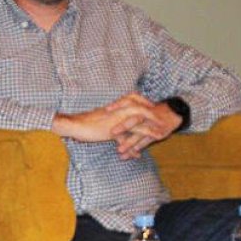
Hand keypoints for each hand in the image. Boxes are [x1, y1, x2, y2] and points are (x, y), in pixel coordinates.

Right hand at [52, 92, 180, 159]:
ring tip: (163, 131)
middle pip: (142, 107)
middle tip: (164, 119)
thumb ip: (115, 132)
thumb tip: (120, 140)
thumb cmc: (85, 124)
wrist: (75, 125)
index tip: (153, 106)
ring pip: (141, 118)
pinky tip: (151, 141)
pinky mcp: (117, 127)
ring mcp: (118, 117)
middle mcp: (119, 109)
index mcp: (116, 106)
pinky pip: (134, 131)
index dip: (145, 102)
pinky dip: (143, 135)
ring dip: (153, 125)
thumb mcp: (103, 126)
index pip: (134, 98)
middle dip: (154, 113)